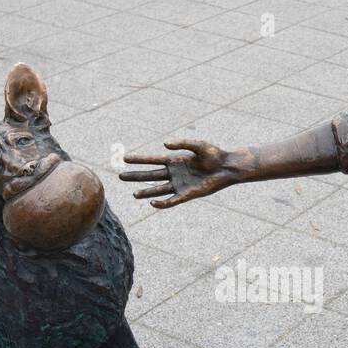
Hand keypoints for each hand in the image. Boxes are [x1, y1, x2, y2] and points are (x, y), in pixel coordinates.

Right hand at [119, 139, 245, 208]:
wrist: (226, 168)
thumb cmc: (214, 154)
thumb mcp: (198, 145)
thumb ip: (181, 143)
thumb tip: (164, 145)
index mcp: (174, 160)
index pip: (152, 160)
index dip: (139, 159)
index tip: (125, 158)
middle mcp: (174, 173)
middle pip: (150, 175)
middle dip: (136, 176)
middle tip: (120, 176)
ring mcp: (179, 184)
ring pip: (158, 189)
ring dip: (146, 191)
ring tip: (134, 194)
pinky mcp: (187, 194)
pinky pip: (172, 200)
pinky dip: (162, 203)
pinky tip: (153, 203)